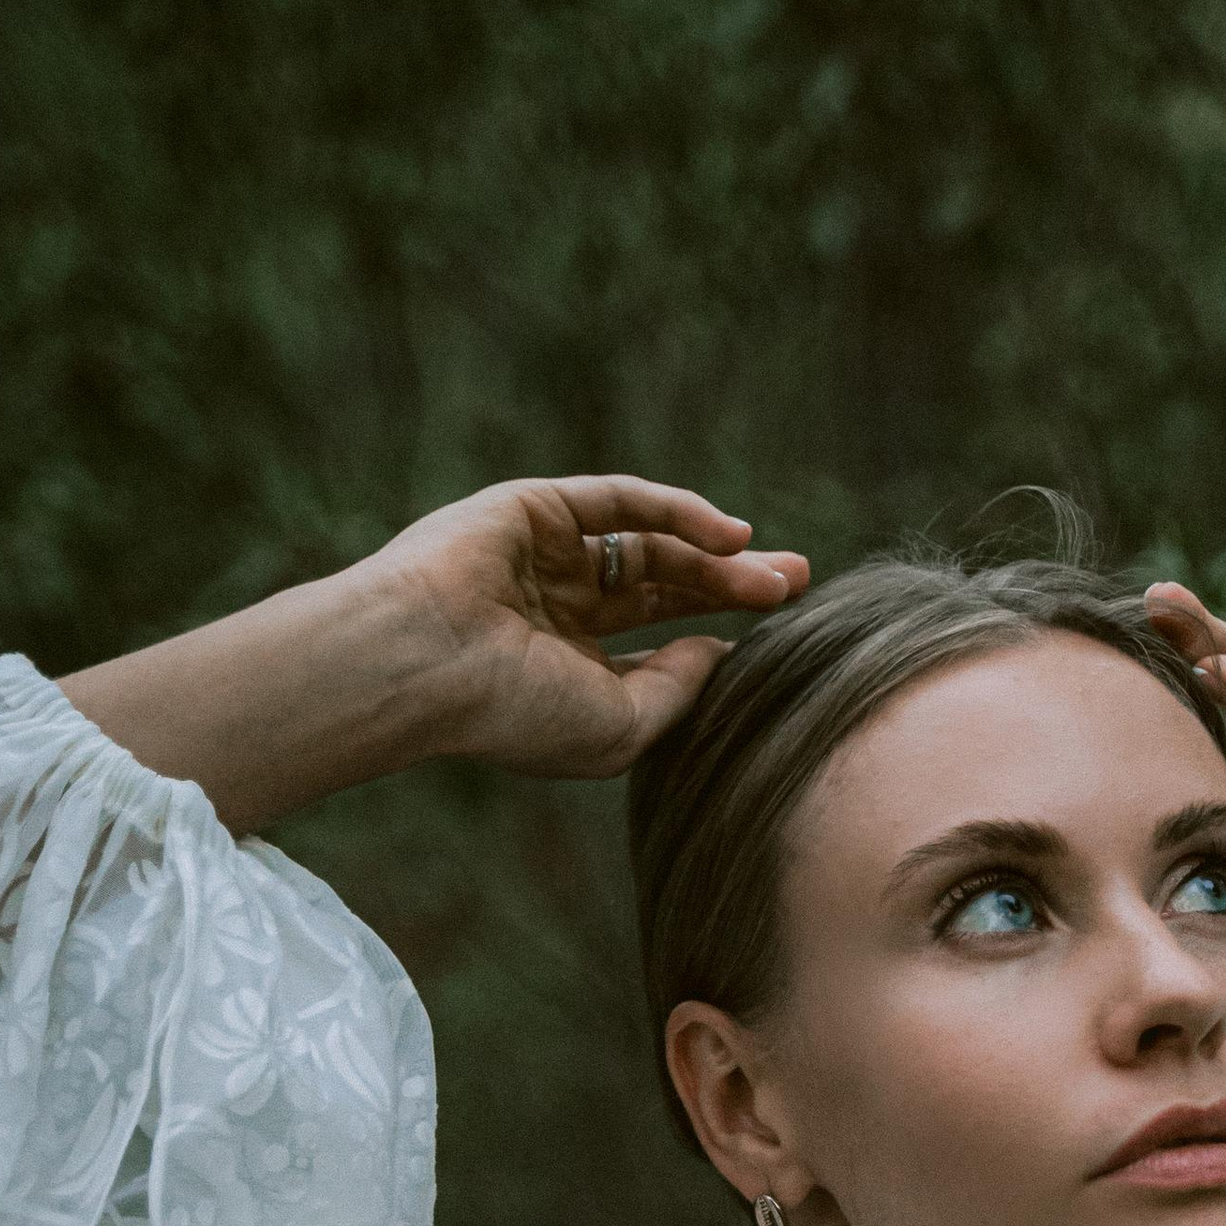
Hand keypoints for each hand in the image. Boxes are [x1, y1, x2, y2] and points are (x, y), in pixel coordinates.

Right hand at [373, 474, 810, 779]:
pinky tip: (732, 534)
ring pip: (651, 544)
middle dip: (732, 585)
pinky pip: (621, 501)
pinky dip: (679, 511)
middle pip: (665, 588)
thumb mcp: (623, 724)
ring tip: (777, 572)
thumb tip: (723, 648)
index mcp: (570, 667)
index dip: (719, 634)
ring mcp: (545, 555)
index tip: (783, 639)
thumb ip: (680, 689)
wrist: (428, 662)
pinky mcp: (535, 509)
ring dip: (717, 553)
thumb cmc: (517, 712)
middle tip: (796, 584)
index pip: (658, 643)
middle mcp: (558, 608)